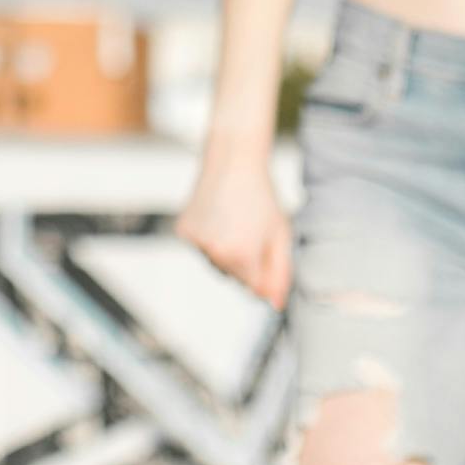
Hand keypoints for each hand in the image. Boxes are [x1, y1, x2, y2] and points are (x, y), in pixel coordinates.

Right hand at [174, 144, 291, 304]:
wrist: (234, 160)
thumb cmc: (261, 195)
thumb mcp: (280, 235)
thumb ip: (279, 274)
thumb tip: (275, 304)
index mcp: (242, 257)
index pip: (253, 289)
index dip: (262, 271)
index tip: (263, 248)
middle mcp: (215, 254)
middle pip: (232, 278)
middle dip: (243, 262)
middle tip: (249, 230)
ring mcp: (196, 243)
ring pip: (214, 264)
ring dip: (224, 251)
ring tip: (233, 221)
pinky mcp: (184, 231)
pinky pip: (199, 247)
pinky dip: (208, 237)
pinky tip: (217, 215)